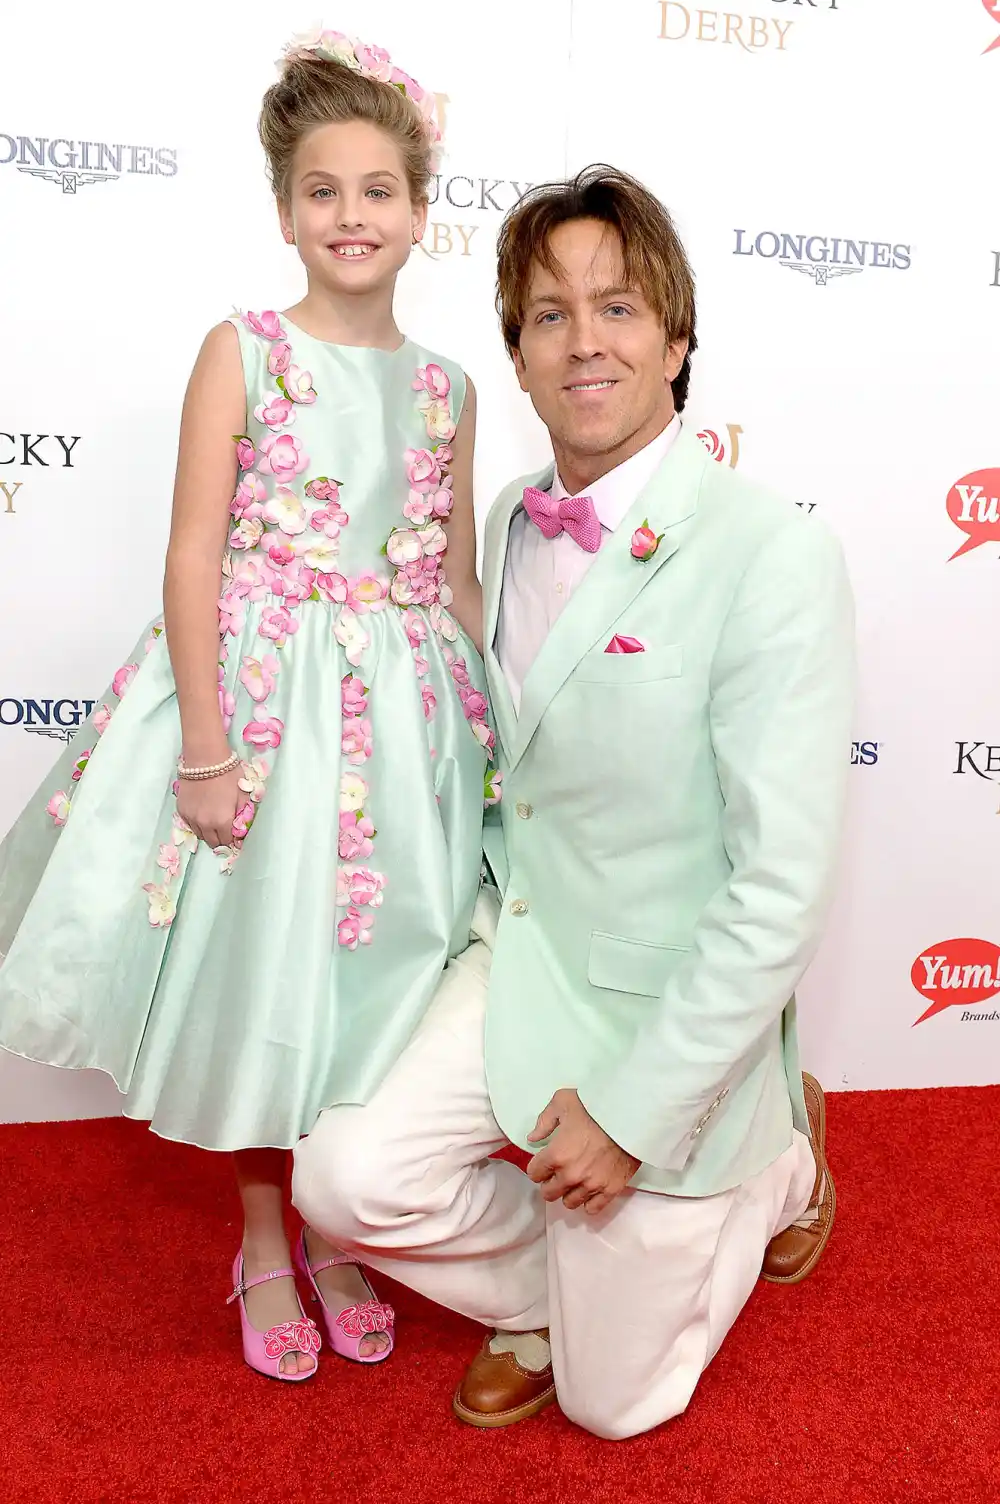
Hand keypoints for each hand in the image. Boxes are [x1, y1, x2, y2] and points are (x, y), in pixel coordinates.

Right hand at [176, 765, 242, 849]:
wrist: (205, 758)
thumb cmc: (227, 774)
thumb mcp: (242, 794)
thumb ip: (242, 813)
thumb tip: (241, 827)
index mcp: (223, 821)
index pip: (228, 841)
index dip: (233, 839)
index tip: (235, 834)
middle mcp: (205, 824)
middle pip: (213, 842)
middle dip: (221, 838)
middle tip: (225, 829)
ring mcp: (191, 818)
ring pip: (200, 835)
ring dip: (208, 832)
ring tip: (213, 821)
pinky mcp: (181, 810)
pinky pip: (190, 824)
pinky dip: (197, 823)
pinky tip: (202, 813)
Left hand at [526, 1088, 640, 1215]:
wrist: (629, 1113)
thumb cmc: (594, 1106)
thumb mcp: (562, 1102)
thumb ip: (544, 1122)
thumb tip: (533, 1138)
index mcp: (556, 1155)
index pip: (534, 1174)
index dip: (538, 1167)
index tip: (544, 1162)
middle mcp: (570, 1175)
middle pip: (549, 1193)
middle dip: (550, 1183)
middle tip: (558, 1172)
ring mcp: (591, 1185)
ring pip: (570, 1202)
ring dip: (569, 1192)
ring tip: (575, 1180)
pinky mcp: (611, 1189)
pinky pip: (593, 1208)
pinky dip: (589, 1202)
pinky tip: (590, 1190)